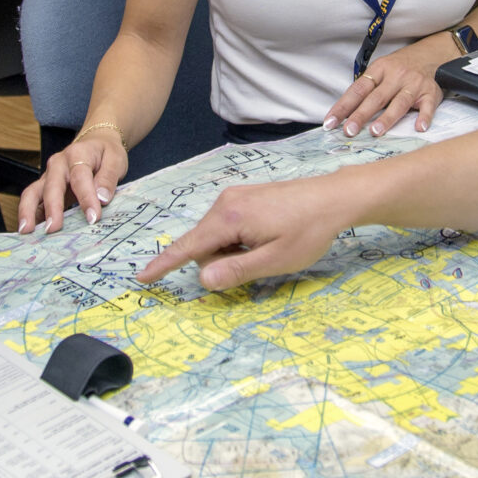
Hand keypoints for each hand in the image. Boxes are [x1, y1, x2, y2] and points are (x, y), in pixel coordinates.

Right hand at [19, 128, 129, 234]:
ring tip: (27, 231)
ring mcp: (48, 176)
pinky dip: (29, 216)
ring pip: (32, 192)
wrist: (95, 144)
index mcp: (77, 154)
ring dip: (28, 211)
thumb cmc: (105, 153)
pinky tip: (30, 232)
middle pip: (52, 185)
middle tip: (53, 229)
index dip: (86, 198)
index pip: (80, 177)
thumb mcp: (115, 160)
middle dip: (52, 208)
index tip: (93, 218)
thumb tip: (102, 198)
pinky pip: (32, 201)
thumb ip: (109, 178)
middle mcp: (58, 164)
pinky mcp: (44, 188)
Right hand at [137, 175, 351, 291]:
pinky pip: (227, 226)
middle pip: (203, 245)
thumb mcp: (275, 260)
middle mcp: (225, 202)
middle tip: (259, 261)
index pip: (188, 247)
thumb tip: (202, 280)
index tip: (143, 278)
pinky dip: (239, 240)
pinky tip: (266, 237)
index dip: (165, 265)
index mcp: (229, 217)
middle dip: (220, 262)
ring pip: (215, 237)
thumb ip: (236, 271)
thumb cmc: (309, 231)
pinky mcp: (244, 197)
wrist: (333, 198)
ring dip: (232, 251)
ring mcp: (234, 197)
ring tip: (267, 247)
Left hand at [325, 34, 454, 137]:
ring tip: (376, 131)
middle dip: (361, 115)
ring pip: (399, 102)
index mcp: (379, 69)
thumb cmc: (400, 67)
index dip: (343, 106)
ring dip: (387, 118)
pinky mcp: (430, 92)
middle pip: (376, 97)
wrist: (431, 54)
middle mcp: (396, 76)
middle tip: (349, 130)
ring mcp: (414, 84)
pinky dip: (424, 117)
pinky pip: (428, 106)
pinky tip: (419, 128)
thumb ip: (367, 90)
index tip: (330, 122)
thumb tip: (344, 114)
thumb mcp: (382, 70)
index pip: (357, 89)